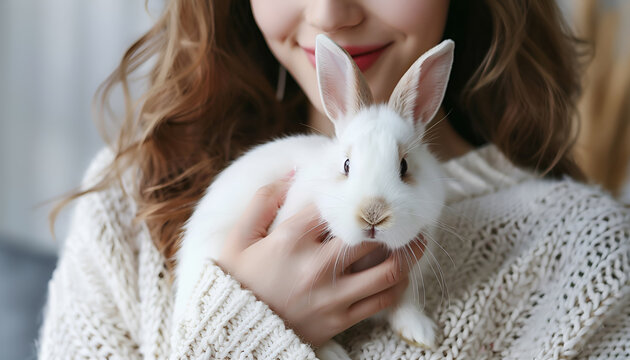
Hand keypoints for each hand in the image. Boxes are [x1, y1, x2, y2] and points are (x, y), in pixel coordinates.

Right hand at [216, 172, 424, 346]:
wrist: (237, 335)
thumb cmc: (237, 283)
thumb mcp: (237, 239)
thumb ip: (263, 201)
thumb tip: (292, 171)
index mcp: (291, 239)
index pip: (334, 207)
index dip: (353, 195)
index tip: (364, 190)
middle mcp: (317, 265)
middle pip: (371, 235)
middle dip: (392, 221)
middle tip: (403, 212)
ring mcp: (332, 295)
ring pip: (388, 269)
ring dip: (409, 253)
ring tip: (418, 240)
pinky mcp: (341, 319)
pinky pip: (383, 301)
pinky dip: (398, 285)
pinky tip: (401, 274)